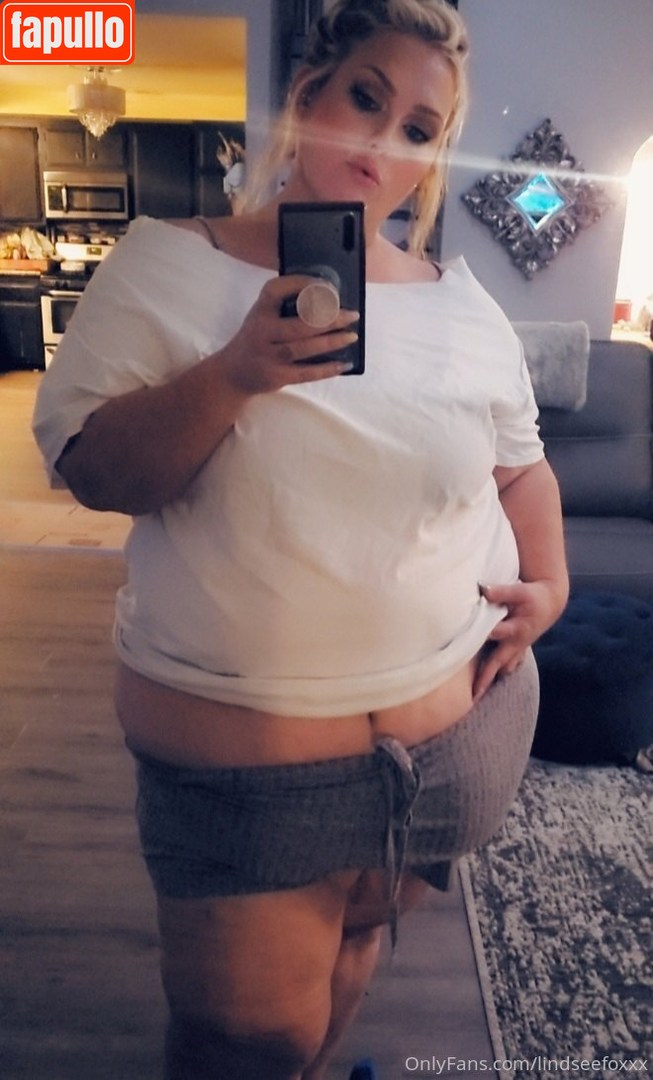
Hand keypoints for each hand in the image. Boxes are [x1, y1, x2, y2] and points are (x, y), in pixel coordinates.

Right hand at [218, 274, 358, 395]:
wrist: (232, 373)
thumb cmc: (255, 340)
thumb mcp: (261, 318)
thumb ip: (283, 309)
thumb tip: (328, 302)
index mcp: (259, 312)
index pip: (276, 291)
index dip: (301, 284)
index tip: (325, 286)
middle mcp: (262, 332)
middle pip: (301, 324)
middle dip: (331, 318)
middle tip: (352, 315)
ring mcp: (269, 356)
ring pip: (305, 348)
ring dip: (332, 342)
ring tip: (352, 336)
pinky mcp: (276, 376)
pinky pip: (306, 373)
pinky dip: (327, 369)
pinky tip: (344, 364)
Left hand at [473, 579, 565, 700]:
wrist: (550, 602)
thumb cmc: (534, 595)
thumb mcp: (520, 590)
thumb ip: (501, 591)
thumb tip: (483, 589)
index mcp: (518, 628)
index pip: (498, 635)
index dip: (485, 637)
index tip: (470, 643)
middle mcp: (517, 642)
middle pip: (498, 662)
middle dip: (486, 677)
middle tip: (474, 694)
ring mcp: (518, 648)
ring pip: (504, 666)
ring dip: (492, 677)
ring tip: (476, 693)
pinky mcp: (517, 648)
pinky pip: (507, 664)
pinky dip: (497, 672)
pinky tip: (485, 682)